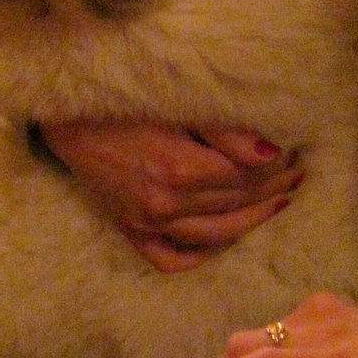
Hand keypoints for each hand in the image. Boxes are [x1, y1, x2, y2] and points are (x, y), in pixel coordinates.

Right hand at [39, 120, 302, 272]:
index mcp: (178, 168)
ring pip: (215, 236)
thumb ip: (223, 130)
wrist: (61, 114)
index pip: (246, 177)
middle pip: (236, 205)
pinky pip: (172, 259)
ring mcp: (145, 223)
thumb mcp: (173, 102)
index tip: (295, 155)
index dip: (276, 167)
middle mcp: (164, 204)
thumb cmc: (119, 98)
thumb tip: (271, 153)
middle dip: (272, 190)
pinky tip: (225, 240)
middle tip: (297, 176)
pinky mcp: (129, 230)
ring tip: (276, 204)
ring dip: (252, 222)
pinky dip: (203, 255)